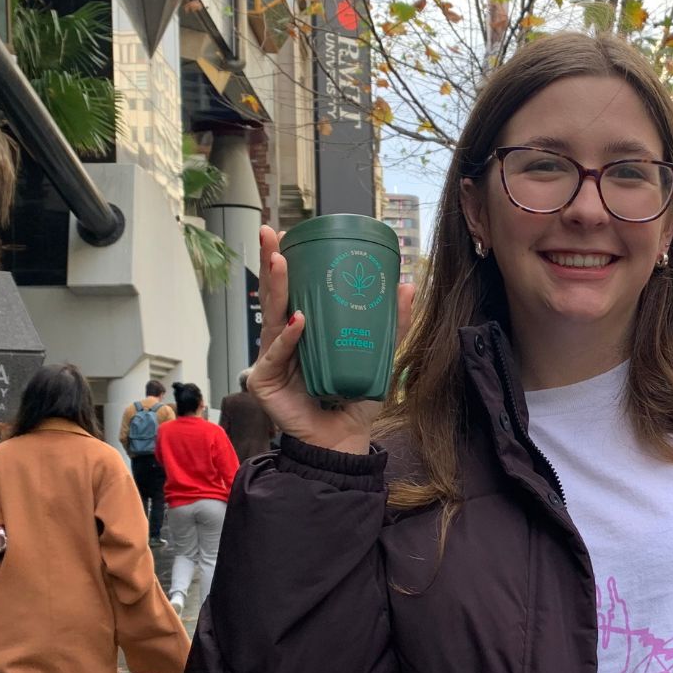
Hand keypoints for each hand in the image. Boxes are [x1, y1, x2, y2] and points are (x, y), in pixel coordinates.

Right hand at [247, 225, 415, 454]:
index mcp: (303, 332)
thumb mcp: (378, 355)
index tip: (287, 234)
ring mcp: (270, 360)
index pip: (293, 290)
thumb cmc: (354, 397)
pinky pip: (277, 355)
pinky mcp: (265, 382)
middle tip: (270, 234)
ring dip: (277, 288)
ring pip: (271, 318)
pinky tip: (298, 321)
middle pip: (275, 295)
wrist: (344, 438)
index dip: (288, 263)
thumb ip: (392, 324)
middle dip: (271, 262)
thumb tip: (407, 284)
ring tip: (281, 262)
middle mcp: (283, 341)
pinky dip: (289, 338)